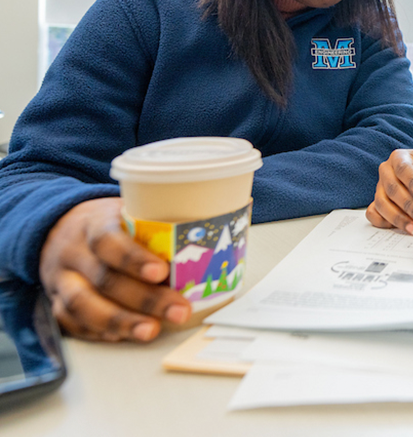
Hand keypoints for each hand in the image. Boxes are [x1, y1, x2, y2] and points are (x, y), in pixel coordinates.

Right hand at [38, 197, 190, 341]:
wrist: (59, 228)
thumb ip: (162, 222)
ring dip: (120, 321)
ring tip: (151, 331)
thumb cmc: (110, 223)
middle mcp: (75, 252)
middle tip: (178, 310)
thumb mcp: (130, 210)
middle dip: (144, 299)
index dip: (133, 258)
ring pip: (83, 304)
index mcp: (95, 223)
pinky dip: (98, 331)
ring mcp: (62, 279)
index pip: (108, 239)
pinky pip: (72, 322)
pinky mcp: (56, 301)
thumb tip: (223, 226)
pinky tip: (123, 335)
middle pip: (104, 278)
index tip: (162, 272)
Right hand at [367, 149, 412, 233]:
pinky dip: (383, 222)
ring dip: (397, 218)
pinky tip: (400, 227)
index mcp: (399, 157)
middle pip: (391, 188)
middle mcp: (386, 171)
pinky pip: (373, 213)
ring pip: (381, 203)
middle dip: (407, 205)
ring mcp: (380, 187)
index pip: (403, 169)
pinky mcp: (377, 202)